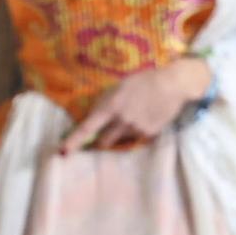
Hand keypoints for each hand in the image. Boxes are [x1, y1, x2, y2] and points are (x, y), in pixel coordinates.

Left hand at [60, 58, 212, 153]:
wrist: (173, 84)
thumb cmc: (143, 81)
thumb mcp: (119, 87)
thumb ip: (104, 102)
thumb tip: (92, 118)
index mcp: (111, 106)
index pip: (88, 127)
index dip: (74, 141)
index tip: (62, 152)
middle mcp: (122, 121)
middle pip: (103, 141)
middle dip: (102, 139)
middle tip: (108, 131)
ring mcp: (136, 129)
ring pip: (121, 139)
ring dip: (122, 133)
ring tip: (135, 116)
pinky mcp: (149, 134)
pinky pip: (136, 138)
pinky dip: (137, 131)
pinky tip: (146, 116)